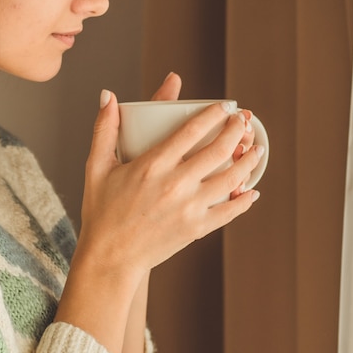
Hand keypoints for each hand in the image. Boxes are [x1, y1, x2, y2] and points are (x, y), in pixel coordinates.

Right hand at [76, 78, 262, 280]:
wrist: (110, 257)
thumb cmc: (101, 211)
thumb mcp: (96, 167)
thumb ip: (104, 128)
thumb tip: (108, 94)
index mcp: (151, 165)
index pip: (192, 130)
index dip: (213, 113)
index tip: (225, 106)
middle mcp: (174, 185)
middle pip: (218, 150)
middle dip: (236, 131)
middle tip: (242, 121)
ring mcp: (189, 208)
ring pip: (231, 179)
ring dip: (248, 161)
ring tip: (256, 149)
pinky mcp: (196, 229)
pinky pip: (230, 211)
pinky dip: (245, 200)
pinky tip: (252, 190)